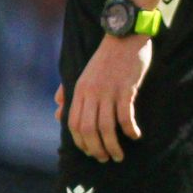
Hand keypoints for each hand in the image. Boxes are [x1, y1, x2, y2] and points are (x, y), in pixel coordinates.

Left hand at [67, 34, 151, 161]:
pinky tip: (136, 136)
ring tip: (119, 155)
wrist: (125, 34)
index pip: (74, 124)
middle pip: (88, 130)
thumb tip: (57, 110)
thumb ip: (69, 92)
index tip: (91, 152)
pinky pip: (125, 116)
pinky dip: (130, 130)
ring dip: (113, 146)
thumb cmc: (106, 56)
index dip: (81, 143)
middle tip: (105, 159)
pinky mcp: (126, 88)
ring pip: (106, 127)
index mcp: (80, 90)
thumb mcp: (83, 73)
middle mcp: (91, 92)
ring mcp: (108, 90)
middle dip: (96, 149)